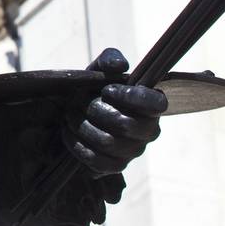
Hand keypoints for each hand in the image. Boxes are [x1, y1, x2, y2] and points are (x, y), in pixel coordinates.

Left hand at [62, 47, 165, 203]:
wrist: (77, 111)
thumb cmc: (95, 87)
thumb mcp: (101, 68)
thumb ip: (110, 59)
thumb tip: (120, 66)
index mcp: (153, 105)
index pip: (155, 104)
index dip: (130, 97)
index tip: (107, 89)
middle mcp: (149, 131)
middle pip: (124, 124)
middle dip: (95, 110)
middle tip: (80, 100)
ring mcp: (133, 151)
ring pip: (107, 142)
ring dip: (82, 126)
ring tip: (71, 114)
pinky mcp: (115, 166)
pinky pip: (96, 160)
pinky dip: (77, 144)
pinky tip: (69, 131)